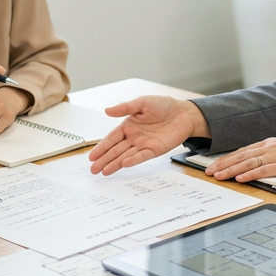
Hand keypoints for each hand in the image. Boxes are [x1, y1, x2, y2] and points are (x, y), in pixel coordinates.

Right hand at [88, 96, 209, 175]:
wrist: (183, 113)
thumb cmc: (163, 105)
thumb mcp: (142, 102)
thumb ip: (125, 108)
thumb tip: (106, 110)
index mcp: (128, 126)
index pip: (111, 139)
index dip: (101, 147)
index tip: (92, 157)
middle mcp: (134, 137)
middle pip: (115, 150)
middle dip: (104, 160)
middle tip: (93, 170)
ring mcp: (143, 145)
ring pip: (126, 156)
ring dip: (115, 164)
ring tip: (104, 172)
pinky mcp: (155, 150)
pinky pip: (142, 156)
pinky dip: (133, 160)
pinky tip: (124, 164)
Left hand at [205, 130, 275, 181]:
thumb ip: (271, 151)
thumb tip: (259, 158)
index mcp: (268, 143)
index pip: (242, 151)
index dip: (227, 158)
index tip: (215, 164)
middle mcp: (268, 148)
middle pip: (240, 157)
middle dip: (223, 164)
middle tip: (208, 171)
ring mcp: (274, 156)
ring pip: (247, 163)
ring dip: (231, 170)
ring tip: (218, 176)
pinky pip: (262, 171)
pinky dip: (249, 175)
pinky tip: (239, 179)